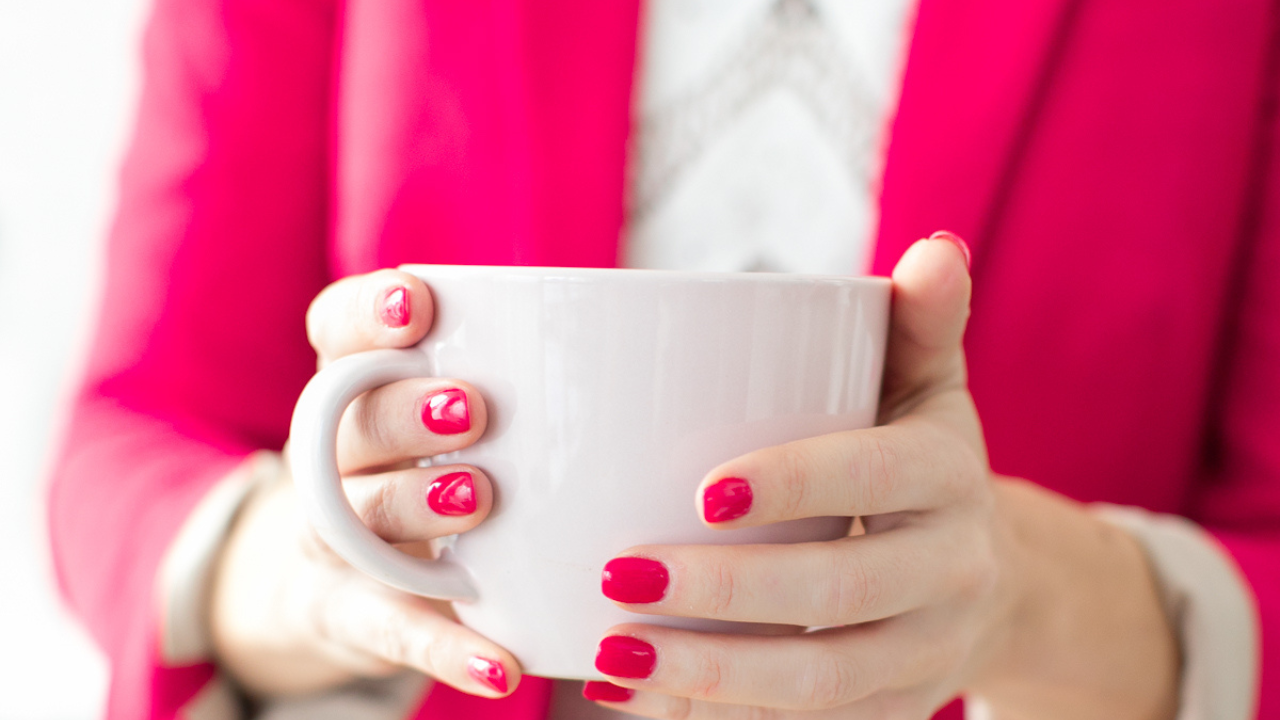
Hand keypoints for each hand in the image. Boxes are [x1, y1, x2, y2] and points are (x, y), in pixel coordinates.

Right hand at [209, 270, 519, 698]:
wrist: (344, 582)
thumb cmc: (434, 470)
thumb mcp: (454, 415)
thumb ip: (523, 379)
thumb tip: (673, 358)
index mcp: (354, 386)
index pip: (335, 331)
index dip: (367, 313)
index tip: (420, 303)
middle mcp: (331, 455)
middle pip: (343, 421)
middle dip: (402, 411)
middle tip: (471, 408)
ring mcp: (334, 539)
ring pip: (353, 516)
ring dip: (412, 505)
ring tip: (476, 498)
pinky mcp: (354, 614)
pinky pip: (393, 631)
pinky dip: (448, 649)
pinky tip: (502, 664)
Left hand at [584, 237, 1179, 718]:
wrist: (991, 578)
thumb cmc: (921, 459)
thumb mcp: (929, 385)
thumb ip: (922, 322)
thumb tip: (934, 247)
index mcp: (952, 476)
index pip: (878, 473)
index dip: (797, 482)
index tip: (700, 489)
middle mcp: (954, 572)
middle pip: (839, 594)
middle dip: (724, 594)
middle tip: (618, 576)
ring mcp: (927, 657)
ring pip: (821, 686)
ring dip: (710, 678)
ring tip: (609, 655)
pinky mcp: (894, 713)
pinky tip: (635, 698)